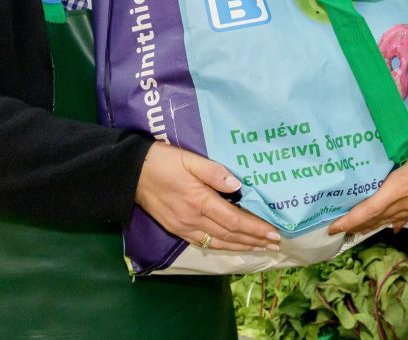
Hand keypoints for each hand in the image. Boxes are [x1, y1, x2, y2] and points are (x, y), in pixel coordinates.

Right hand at [135, 143, 280, 250]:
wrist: (131, 174)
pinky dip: (223, 246)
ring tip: (260, 248)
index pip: (235, 220)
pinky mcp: (177, 230)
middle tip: (275, 243)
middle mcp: (194, 220)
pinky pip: (205, 243)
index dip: (256, 228)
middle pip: (230, 235)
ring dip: (242, 246)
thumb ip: (214, 172)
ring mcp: (184, 228)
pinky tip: (233, 245)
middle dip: (255, 240)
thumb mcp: (189, 159)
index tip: (274, 232)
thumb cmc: (163, 162)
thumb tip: (238, 185)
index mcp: (200, 201)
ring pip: (219, 242)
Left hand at [328, 115, 407, 235]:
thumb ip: (399, 120)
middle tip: (336, 226)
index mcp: (400, 187)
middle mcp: (406, 202)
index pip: (369, 209)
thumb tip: (381, 107)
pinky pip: (404, 217)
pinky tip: (391, 226)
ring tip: (355, 226)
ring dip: (372, 223)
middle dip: (356, 224)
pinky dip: (392, 221)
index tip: (332, 227)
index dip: (350, 220)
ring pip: (389, 219)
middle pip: (376, 218)